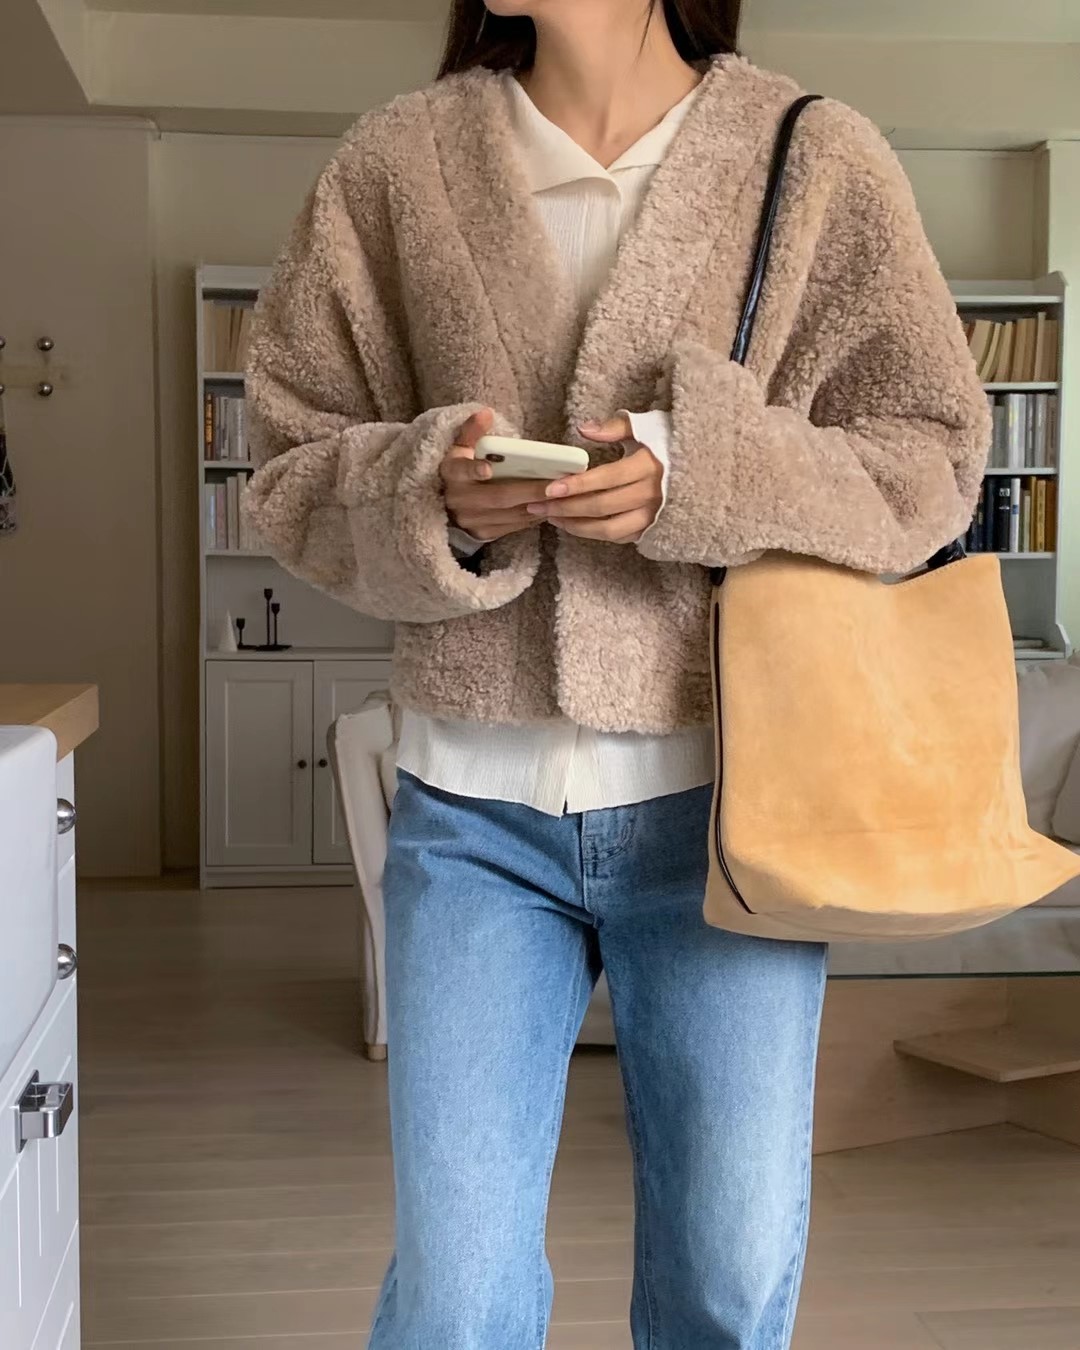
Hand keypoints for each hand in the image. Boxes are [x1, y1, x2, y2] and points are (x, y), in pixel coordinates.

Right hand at [439, 409, 549, 541]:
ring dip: (537, 505)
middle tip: (556, 485)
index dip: (474, 470)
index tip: (488, 468)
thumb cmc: (460, 473)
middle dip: (529, 491)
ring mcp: (471, 520)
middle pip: (498, 497)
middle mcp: (459, 500)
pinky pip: (513, 527)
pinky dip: (533, 517)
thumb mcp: (459, 450)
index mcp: (452, 474)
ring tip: (560, 495)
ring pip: (510, 514)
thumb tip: (486, 413)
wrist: (446, 509)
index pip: (461, 471)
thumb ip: (471, 432)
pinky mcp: (483, 535)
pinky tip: (549, 507)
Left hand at [525, 414, 662, 542]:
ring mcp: (653, 516)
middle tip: (538, 505)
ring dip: (576, 526)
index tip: (551, 488)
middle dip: (566, 507)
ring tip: (552, 517)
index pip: (606, 479)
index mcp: (648, 466)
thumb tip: (583, 429)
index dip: (577, 485)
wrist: (703, 468)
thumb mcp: (645, 426)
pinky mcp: (652, 530)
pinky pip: (618, 537)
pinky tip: (574, 524)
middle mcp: (651, 495)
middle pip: (601, 507)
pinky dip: (593, 533)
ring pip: (608, 529)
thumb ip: (614, 426)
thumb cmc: (667, 443)